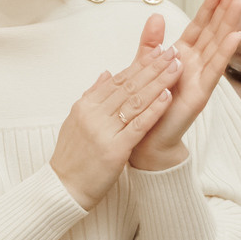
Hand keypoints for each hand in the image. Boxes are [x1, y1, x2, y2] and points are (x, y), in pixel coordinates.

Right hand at [48, 14, 180, 209]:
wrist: (63, 187)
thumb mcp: (75, 122)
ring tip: (177, 68)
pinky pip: (138, 125)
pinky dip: (153, 109)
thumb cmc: (72, 157)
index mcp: (84, 106)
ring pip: (135, 101)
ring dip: (158, 82)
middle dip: (153, 67)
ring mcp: (103, 131)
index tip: (158, 51)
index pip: (117, 80)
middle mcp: (92, 115)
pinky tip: (167, 97)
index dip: (140, 64)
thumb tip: (106, 73)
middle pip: (128, 86)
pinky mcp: (114, 150)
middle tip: (173, 52)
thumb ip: (92, 96)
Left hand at [130, 0, 240, 171]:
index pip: (200, 26)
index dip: (210, 6)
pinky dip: (225, 53)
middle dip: (227, 8)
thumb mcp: (144, 67)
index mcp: (182, 56)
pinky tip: (237, 36)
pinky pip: (215, 70)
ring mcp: (201, 78)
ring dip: (231, 22)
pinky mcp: (201, 94)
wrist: (146, 139)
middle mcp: (195, 64)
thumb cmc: (147, 105)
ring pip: (219, 45)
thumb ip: (150, 43)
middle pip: (214, 31)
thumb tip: (155, 15)